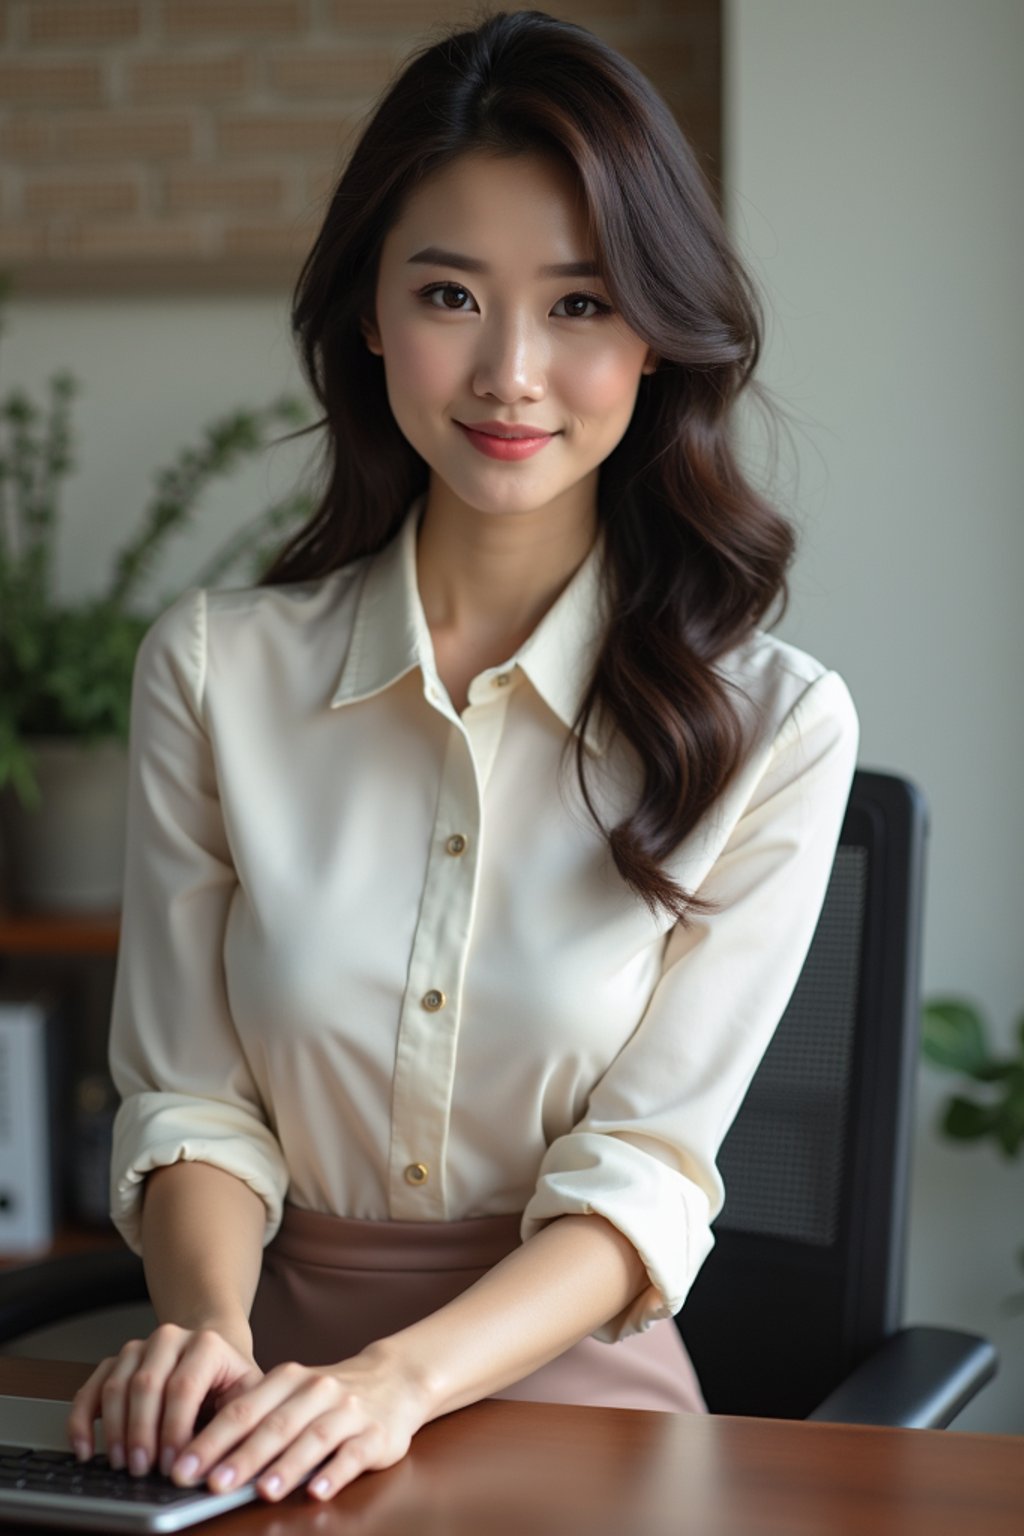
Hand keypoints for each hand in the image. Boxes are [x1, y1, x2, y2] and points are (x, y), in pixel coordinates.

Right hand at [66, 1323, 262, 1477]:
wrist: (215, 1356)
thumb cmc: (230, 1385)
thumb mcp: (246, 1399)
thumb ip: (233, 1428)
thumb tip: (212, 1467)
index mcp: (206, 1344)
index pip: (184, 1386)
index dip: (175, 1430)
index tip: (174, 1466)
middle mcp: (170, 1339)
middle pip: (146, 1385)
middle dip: (142, 1433)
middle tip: (143, 1470)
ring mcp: (139, 1348)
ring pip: (116, 1386)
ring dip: (115, 1430)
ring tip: (123, 1465)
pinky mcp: (115, 1363)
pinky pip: (91, 1388)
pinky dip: (82, 1420)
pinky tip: (85, 1449)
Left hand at [165, 1341, 431, 1503]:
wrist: (395, 1379)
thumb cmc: (328, 1397)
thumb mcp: (292, 1394)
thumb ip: (256, 1418)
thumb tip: (201, 1457)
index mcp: (289, 1379)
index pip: (244, 1408)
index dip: (212, 1439)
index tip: (183, 1466)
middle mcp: (317, 1390)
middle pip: (275, 1424)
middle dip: (242, 1456)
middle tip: (212, 1484)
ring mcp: (348, 1411)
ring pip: (313, 1438)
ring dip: (286, 1466)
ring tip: (262, 1492)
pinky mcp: (376, 1434)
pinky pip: (353, 1455)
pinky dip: (334, 1473)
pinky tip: (316, 1492)